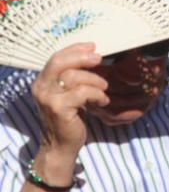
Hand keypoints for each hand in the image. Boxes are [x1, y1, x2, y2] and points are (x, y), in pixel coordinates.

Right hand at [31, 43, 108, 158]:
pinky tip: (102, 101)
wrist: (61, 145)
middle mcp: (41, 88)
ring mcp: (48, 98)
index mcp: (42, 81)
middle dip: (82, 57)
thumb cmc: (69, 118)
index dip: (75, 49)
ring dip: (95, 80)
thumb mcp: (68, 94)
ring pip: (73, 77)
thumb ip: (73, 78)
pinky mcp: (59, 109)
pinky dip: (97, 94)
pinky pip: (82, 93)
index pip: (56, 57)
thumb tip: (93, 56)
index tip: (93, 46)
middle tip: (99, 59)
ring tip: (103, 89)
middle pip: (60, 62)